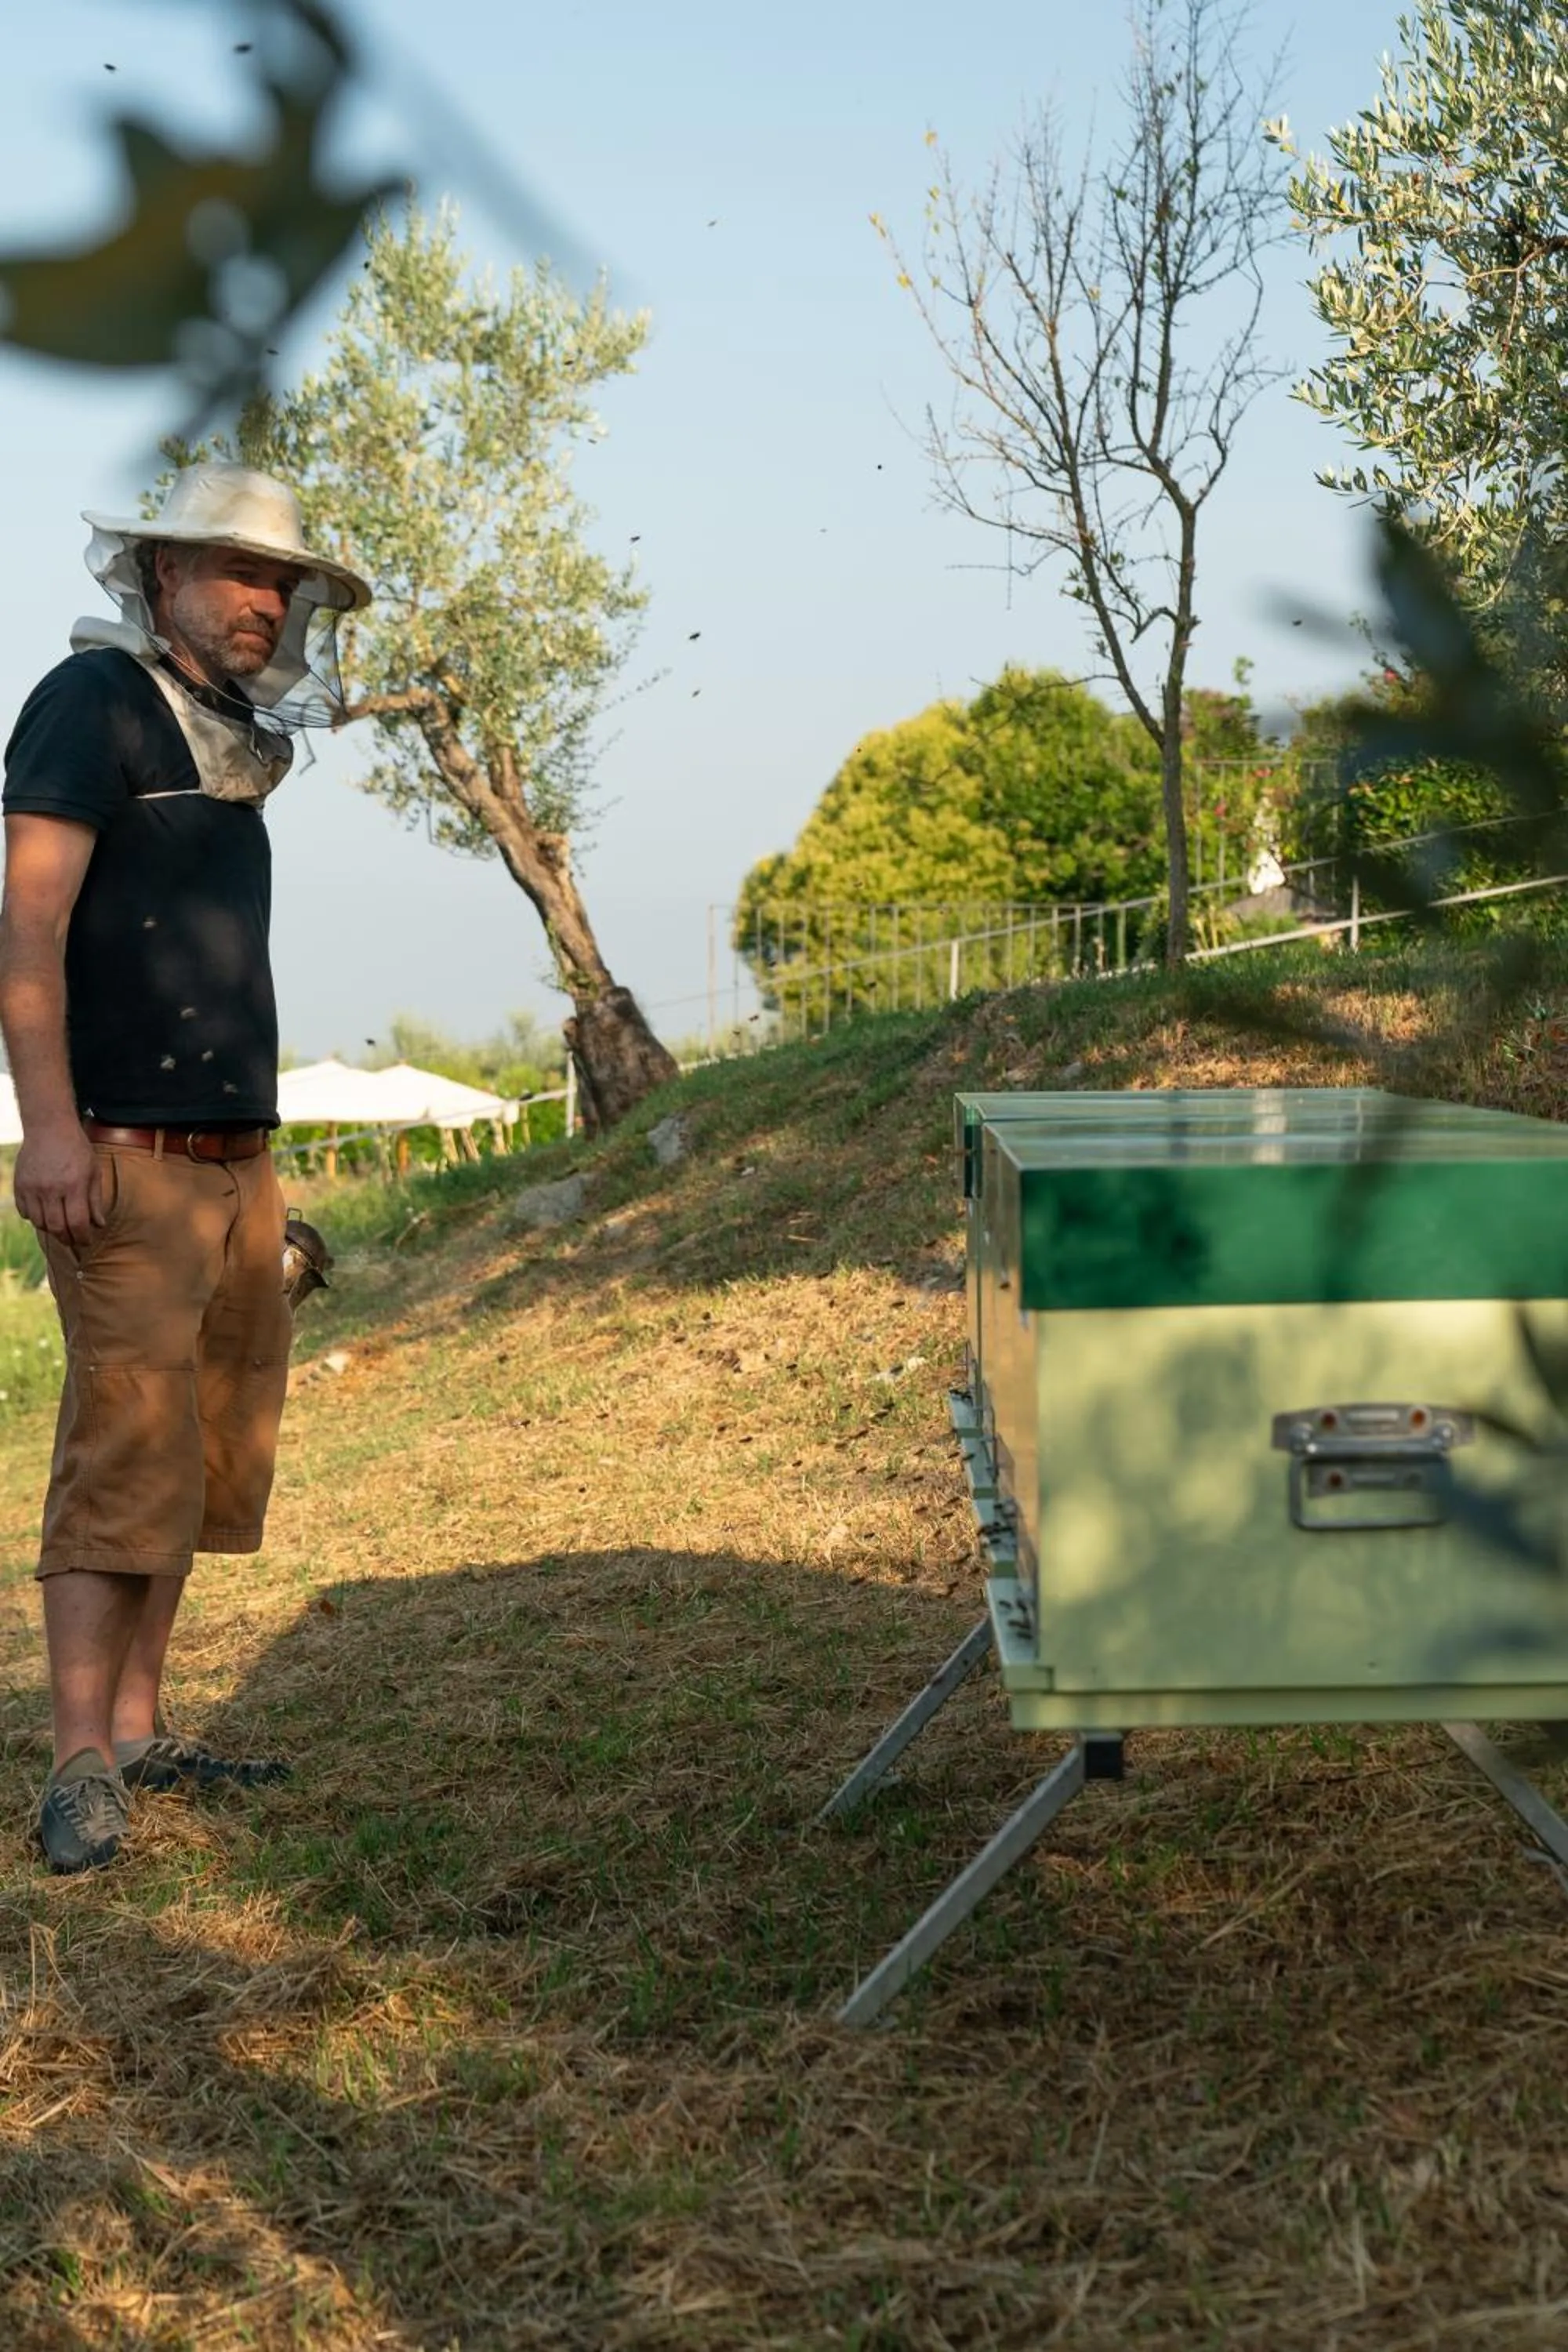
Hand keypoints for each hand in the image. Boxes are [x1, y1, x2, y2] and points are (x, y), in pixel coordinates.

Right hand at [13, 1119, 102, 1248]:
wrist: (49, 1127)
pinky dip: (34, 1218)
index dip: (83, 1237)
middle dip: (67, 1239)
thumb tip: (99, 1225)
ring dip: (50, 1230)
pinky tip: (44, 1213)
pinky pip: (25, 1212)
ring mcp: (32, 1187)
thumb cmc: (76, 1149)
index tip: (87, 1240)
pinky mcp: (20, 1185)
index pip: (78, 1223)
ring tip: (60, 1227)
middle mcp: (51, 1189)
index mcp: (74, 1185)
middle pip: (57, 1227)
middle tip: (73, 1240)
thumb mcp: (93, 1171)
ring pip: (39, 1223)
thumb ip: (95, 1200)